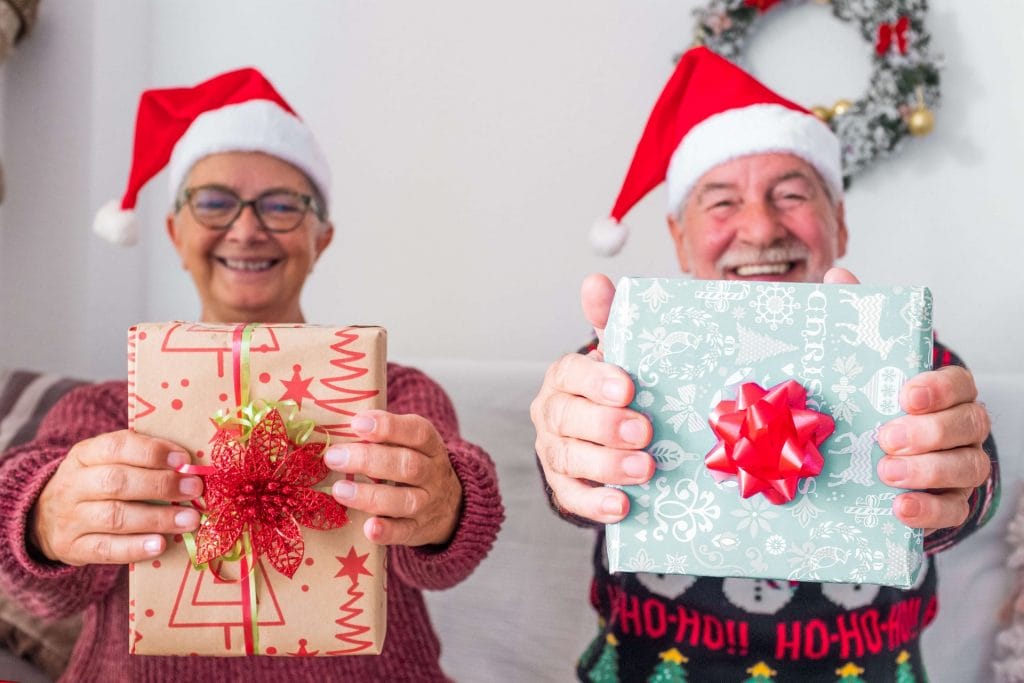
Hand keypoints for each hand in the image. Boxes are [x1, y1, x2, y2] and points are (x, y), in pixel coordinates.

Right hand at [32, 431, 202, 564]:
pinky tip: (160, 544)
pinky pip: (106, 549)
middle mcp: (73, 484)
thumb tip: (189, 465)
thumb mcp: (108, 462)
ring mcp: (70, 518)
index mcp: (85, 454)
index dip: (152, 452)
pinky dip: (135, 547)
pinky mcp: (72, 548)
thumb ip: (142, 460)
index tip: (183, 460)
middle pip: (117, 482)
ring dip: (157, 518)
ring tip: (189, 520)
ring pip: (115, 517)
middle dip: (161, 485)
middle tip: (194, 489)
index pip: (117, 446)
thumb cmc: (96, 485)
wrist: (46, 519)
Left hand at [324, 411, 462, 546]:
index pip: (417, 432)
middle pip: (408, 465)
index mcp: (430, 446)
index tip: (357, 423)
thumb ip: (382, 436)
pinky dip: (387, 531)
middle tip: (334, 457)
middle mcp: (433, 474)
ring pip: (405, 500)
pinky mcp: (419, 530)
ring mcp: (428, 504)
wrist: (451, 506)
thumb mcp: (410, 446)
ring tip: (339, 491)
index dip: (389, 427)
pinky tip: (368, 528)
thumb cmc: (415, 467)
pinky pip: (404, 532)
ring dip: (370, 495)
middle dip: (368, 460)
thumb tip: (336, 426)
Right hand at [529, 273, 654, 523]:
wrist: (605, 432)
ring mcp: (553, 450)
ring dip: (606, 466)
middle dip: (605, 426)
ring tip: (645, 469)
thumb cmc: (615, 386)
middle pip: (567, 419)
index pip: (570, 374)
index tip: (628, 387)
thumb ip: (609, 319)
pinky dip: (595, 504)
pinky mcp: (562, 486)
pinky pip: (571, 497)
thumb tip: (596, 281)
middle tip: (644, 430)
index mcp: (564, 377)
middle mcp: (551, 413)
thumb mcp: (617, 351)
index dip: (596, 380)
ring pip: (568, 459)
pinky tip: (622, 506)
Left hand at [824, 268, 991, 532]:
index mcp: (943, 392)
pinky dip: (928, 510)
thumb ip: (856, 321)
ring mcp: (959, 467)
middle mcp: (960, 427)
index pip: (958, 383)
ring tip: (886, 472)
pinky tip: (899, 508)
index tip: (905, 393)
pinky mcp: (949, 503)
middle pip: (967, 425)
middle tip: (887, 436)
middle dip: (930, 431)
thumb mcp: (862, 365)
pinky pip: (952, 510)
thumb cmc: (874, 404)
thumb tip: (838, 275)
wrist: (876, 462)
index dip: (937, 388)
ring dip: (928, 470)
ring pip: (965, 467)